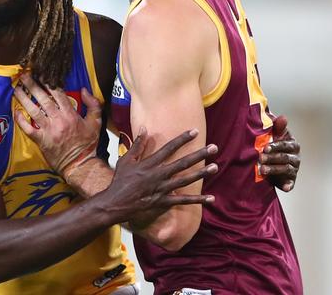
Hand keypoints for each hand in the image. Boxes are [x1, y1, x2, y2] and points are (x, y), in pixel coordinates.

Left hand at [13, 74, 101, 179]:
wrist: (80, 164)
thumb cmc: (88, 144)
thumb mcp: (96, 122)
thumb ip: (93, 104)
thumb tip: (84, 90)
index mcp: (70, 114)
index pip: (58, 93)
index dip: (48, 82)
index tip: (41, 74)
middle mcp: (58, 120)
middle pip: (43, 98)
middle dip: (32, 85)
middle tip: (24, 76)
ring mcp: (48, 130)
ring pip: (33, 111)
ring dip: (24, 99)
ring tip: (16, 89)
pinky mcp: (41, 140)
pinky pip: (28, 128)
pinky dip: (21, 120)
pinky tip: (16, 111)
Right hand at [100, 128, 217, 223]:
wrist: (116, 203)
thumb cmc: (120, 180)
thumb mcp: (126, 160)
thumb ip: (137, 145)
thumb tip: (144, 128)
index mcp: (150, 163)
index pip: (169, 148)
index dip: (182, 139)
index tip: (195, 132)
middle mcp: (159, 174)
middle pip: (183, 162)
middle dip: (199, 154)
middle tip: (213, 148)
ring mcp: (163, 188)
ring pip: (186, 179)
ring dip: (201, 173)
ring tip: (215, 167)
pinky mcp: (164, 201)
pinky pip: (183, 201)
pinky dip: (198, 200)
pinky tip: (211, 198)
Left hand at [260, 115, 300, 191]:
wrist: (270, 163)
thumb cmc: (272, 146)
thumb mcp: (274, 135)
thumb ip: (278, 127)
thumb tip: (283, 117)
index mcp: (292, 145)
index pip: (285, 145)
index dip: (275, 146)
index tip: (265, 148)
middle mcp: (295, 157)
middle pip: (285, 157)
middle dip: (272, 158)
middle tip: (260, 159)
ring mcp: (294, 169)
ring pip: (286, 169)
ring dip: (274, 169)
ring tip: (262, 170)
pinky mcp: (291, 180)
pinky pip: (291, 183)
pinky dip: (289, 185)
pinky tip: (285, 187)